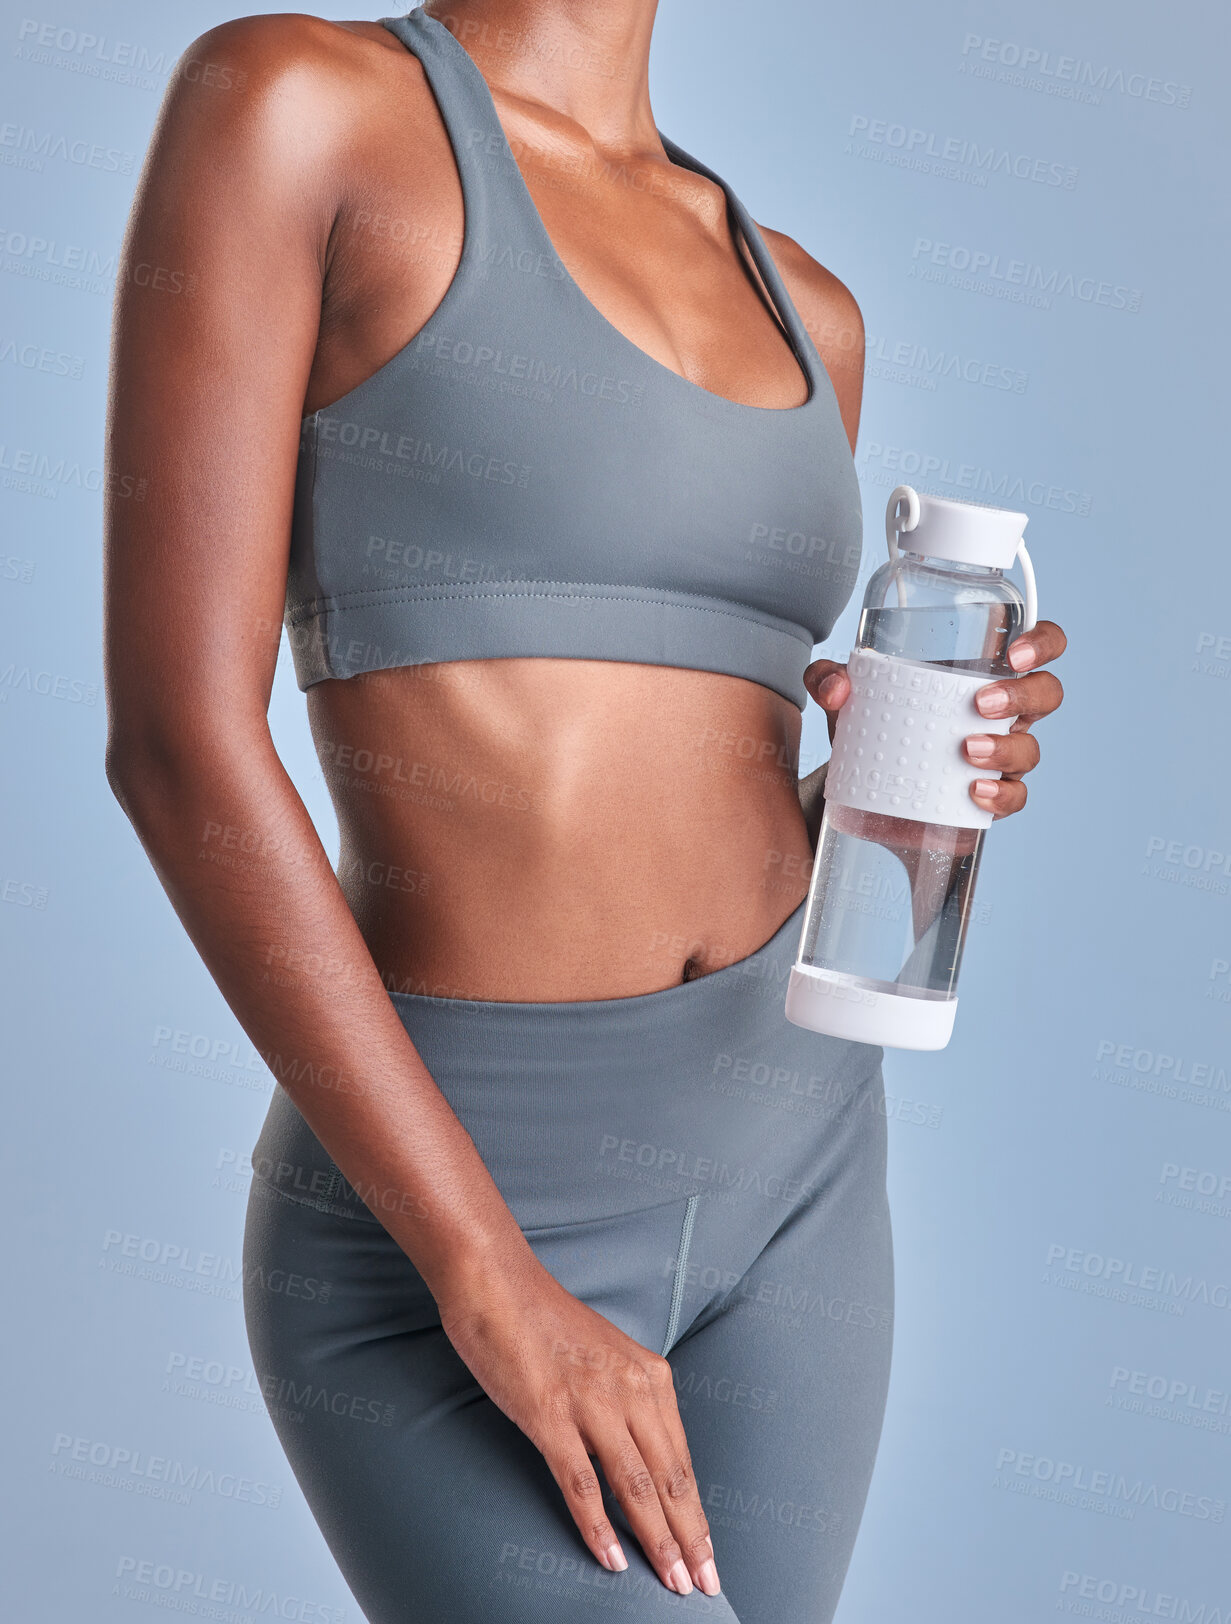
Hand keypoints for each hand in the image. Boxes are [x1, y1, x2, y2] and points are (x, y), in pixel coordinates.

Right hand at [437, 1248, 719, 1597]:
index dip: (695, 1511)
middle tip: (703, 1584)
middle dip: (690, 1537)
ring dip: (657, 1540)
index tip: (707, 1553)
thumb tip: (641, 1454)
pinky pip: (581, 1483)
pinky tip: (611, 1558)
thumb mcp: (604, 1356)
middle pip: (669, 1478)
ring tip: (672, 1582)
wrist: (496, 1282)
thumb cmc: (544, 1320)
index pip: (681, 1459)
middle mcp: (630, 1388)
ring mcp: (591, 1402)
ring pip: (636, 1486)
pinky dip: (599, 1526)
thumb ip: (626, 1398)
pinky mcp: (549, 1415)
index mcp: (649, 1375)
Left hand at [803, 619, 1066, 818]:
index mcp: (982, 674)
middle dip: (1022, 694)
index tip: (1014, 653)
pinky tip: (976, 792)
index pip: (1037, 648)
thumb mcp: (844, 699)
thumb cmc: (873, 727)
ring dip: (1006, 747)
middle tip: (979, 703)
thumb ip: (827, 679)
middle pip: (1047, 693)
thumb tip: (837, 688)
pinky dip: (1001, 795)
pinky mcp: (989, 800)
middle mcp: (1002, 714)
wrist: (862, 796)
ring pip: (1031, 747)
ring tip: (966, 749)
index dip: (1042, 642)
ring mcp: (1000, 758)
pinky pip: (1015, 797)